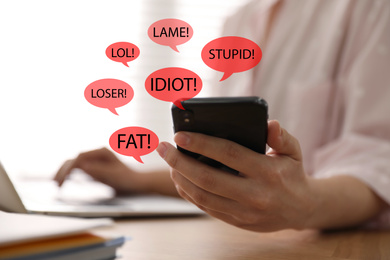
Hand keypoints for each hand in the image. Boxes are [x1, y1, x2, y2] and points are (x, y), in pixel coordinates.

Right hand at [54, 147, 147, 193]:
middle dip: (64, 170)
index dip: (69, 168)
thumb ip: (98, 170)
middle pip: (75, 159)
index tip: (63, 178)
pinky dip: (70, 174)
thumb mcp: (113, 176)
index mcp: (102, 152)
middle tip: (56, 183)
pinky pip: (78, 168)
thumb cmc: (127, 179)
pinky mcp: (94, 166)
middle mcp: (97, 153)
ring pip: (74, 163)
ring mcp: (95, 159)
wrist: (136, 182)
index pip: (80, 158)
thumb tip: (82, 166)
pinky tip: (64, 180)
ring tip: (56, 182)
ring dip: (64, 172)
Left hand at [157, 120, 314, 231]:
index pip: (229, 154)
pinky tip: (180, 179)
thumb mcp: (294, 152)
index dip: (202, 144)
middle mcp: (254, 194)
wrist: (300, 210)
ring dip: (180, 178)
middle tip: (163, 148)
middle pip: (208, 179)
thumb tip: (269, 124)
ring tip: (169, 162)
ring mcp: (244, 212)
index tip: (180, 135)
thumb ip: (281, 137)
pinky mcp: (236, 221)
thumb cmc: (292, 173)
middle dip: (180, 162)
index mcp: (268, 172)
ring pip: (202, 196)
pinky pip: (206, 207)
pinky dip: (189, 193)